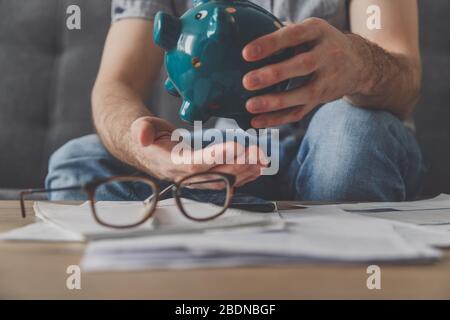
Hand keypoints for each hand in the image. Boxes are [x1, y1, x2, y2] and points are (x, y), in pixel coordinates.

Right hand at [130, 117, 266, 186]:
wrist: (146, 150)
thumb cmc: (147, 136)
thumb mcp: (141, 127)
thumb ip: (142, 130)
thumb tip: (141, 136)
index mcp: (170, 164)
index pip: (195, 164)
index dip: (216, 157)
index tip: (236, 147)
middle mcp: (184, 177)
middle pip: (215, 175)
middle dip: (239, 165)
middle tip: (258, 154)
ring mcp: (195, 180)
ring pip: (224, 180)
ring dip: (245, 171)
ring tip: (262, 160)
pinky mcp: (204, 178)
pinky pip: (225, 180)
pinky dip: (243, 175)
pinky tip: (257, 168)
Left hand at [242, 18, 365, 127]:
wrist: (358, 64)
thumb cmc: (320, 43)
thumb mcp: (310, 31)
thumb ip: (286, 35)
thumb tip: (248, 40)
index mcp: (319, 32)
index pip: (295, 35)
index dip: (271, 44)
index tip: (246, 53)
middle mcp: (328, 55)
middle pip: (303, 65)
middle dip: (274, 74)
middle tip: (247, 81)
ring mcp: (327, 80)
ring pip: (303, 94)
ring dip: (275, 102)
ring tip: (249, 106)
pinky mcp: (321, 100)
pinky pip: (299, 112)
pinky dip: (277, 119)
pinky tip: (256, 121)